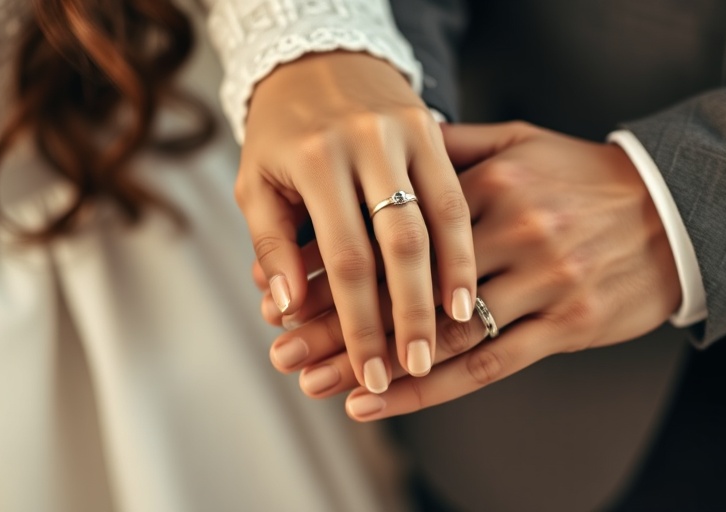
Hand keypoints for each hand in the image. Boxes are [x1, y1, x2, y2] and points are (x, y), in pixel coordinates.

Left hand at [236, 52, 476, 392]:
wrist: (318, 57)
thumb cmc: (280, 130)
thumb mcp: (257, 182)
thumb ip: (272, 244)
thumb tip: (285, 308)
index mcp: (317, 156)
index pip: (345, 256)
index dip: (356, 322)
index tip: (366, 371)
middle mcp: (370, 142)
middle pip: (401, 242)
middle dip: (409, 312)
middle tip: (412, 364)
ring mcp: (411, 132)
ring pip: (444, 218)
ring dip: (450, 281)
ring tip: (452, 332)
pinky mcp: (437, 130)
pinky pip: (459, 195)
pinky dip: (464, 244)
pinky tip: (467, 285)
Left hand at [262, 122, 680, 419]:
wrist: (673, 212)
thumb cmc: (584, 179)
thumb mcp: (520, 143)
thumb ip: (453, 148)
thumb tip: (394, 148)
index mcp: (489, 187)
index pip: (394, 234)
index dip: (337, 265)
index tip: (286, 291)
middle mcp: (513, 232)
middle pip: (407, 288)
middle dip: (336, 322)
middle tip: (282, 350)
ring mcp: (543, 282)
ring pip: (439, 333)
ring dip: (370, 361)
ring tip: (314, 383)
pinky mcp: (568, 325)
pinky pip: (489, 365)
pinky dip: (429, 388)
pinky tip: (379, 402)